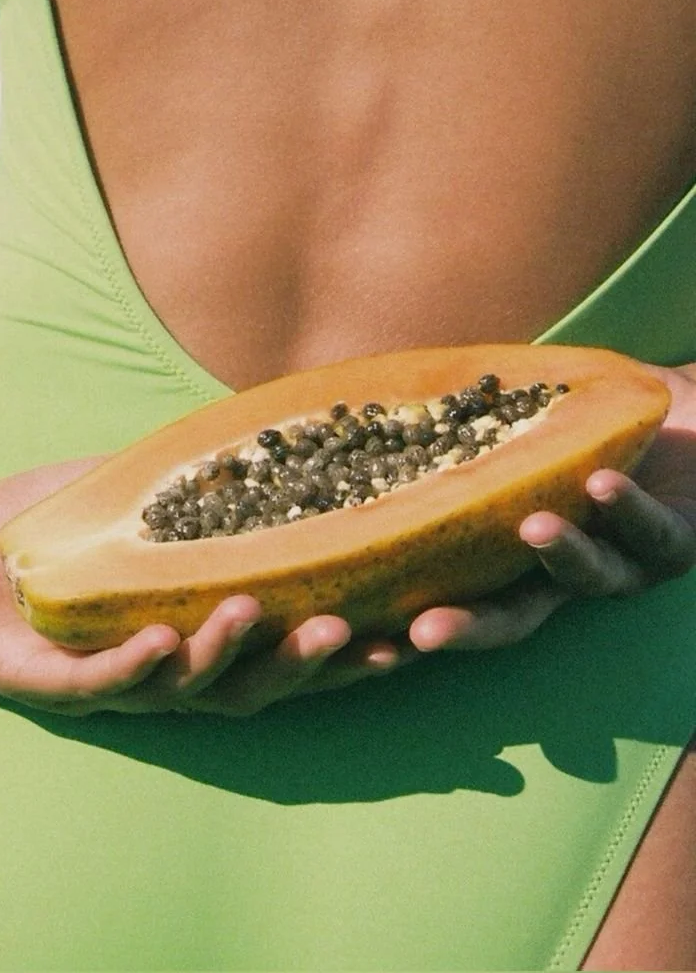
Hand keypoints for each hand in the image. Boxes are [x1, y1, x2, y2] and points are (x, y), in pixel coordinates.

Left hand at [0, 460, 398, 715]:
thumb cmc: (54, 528)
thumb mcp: (145, 497)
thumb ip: (208, 480)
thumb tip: (282, 428)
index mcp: (203, 632)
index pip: (287, 649)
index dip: (346, 649)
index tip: (406, 631)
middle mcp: (172, 669)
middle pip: (254, 685)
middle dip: (306, 666)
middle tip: (356, 636)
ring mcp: (116, 681)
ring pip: (187, 690)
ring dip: (227, 656)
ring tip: (254, 611)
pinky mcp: (53, 683)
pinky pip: (99, 685)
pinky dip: (136, 666)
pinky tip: (166, 639)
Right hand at [407, 361, 695, 653]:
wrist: (693, 417)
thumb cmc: (600, 415)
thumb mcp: (529, 412)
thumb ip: (472, 411)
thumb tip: (380, 390)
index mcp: (517, 551)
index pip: (459, 592)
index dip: (414, 611)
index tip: (361, 632)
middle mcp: (564, 572)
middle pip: (510, 619)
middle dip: (467, 628)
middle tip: (422, 631)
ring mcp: (623, 564)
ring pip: (587, 580)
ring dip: (560, 555)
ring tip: (532, 526)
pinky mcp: (678, 544)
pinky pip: (652, 536)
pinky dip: (625, 509)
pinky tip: (600, 483)